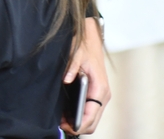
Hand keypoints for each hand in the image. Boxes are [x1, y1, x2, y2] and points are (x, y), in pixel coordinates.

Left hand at [62, 17, 108, 134]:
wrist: (90, 38)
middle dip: (77, 127)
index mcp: (100, 88)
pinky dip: (80, 116)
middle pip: (92, 123)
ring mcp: (101, 95)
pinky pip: (90, 111)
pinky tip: (67, 113)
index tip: (65, 126)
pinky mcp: (96, 93)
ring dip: (78, 122)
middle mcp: (103, 95)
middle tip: (60, 124)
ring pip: (92, 119)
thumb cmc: (84, 46)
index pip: (90, 116)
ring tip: (61, 120)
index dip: (78, 125)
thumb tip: (66, 80)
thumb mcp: (76, 54)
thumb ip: (72, 67)